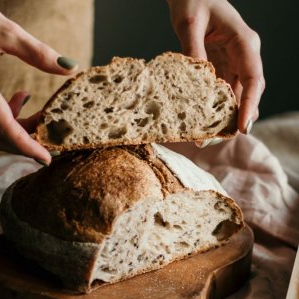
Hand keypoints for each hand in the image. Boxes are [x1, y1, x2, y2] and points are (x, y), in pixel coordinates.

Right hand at [0, 0, 79, 163]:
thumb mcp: (8, 31)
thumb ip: (39, 53)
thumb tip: (70, 68)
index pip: (2, 127)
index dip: (25, 146)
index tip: (46, 158)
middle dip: (24, 142)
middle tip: (52, 137)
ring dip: (16, 129)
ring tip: (40, 113)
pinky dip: (4, 118)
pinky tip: (20, 97)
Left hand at [167, 0, 263, 133]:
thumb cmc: (193, 1)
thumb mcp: (188, 23)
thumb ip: (192, 49)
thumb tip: (195, 78)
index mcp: (244, 42)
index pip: (254, 78)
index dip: (250, 105)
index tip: (242, 126)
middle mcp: (244, 54)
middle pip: (248, 92)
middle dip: (236, 118)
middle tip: (215, 140)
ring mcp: (234, 61)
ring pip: (236, 95)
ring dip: (224, 117)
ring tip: (206, 138)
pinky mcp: (221, 66)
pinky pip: (222, 91)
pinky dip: (214, 107)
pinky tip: (201, 123)